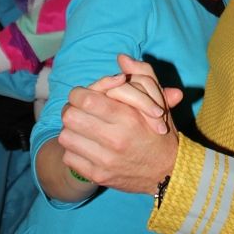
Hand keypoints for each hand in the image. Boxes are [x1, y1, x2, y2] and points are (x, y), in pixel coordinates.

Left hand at [58, 55, 180, 193]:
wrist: (168, 172)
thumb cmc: (160, 132)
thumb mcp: (157, 101)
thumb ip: (142, 75)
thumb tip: (122, 58)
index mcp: (128, 117)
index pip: (84, 98)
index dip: (79, 93)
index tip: (85, 95)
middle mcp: (115, 139)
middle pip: (69, 116)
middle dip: (73, 110)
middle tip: (82, 111)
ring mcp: (105, 161)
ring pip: (66, 137)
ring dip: (72, 130)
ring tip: (84, 128)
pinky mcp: (98, 176)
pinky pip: (69, 157)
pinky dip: (74, 150)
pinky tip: (87, 146)